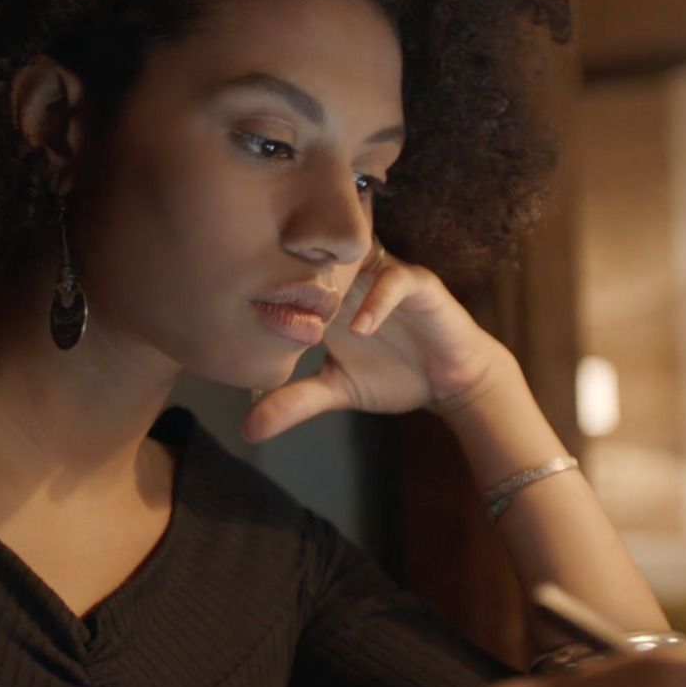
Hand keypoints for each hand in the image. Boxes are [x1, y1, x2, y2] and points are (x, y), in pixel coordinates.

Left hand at [243, 241, 508, 442]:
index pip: (286, 274)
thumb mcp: (335, 390)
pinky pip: (394, 280)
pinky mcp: (417, 284)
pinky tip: (359, 329)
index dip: (261, 284)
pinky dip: (374, 302)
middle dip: (289, 269)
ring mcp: (382, 277)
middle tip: (263, 292)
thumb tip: (246, 431)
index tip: (233, 309)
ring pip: (351, 257)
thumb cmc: (392, 376)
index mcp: (325, 296)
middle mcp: (351, 278)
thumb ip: (293, 402)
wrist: (451, 382)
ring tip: (312, 315)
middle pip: (313, 255)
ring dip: (329, 280)